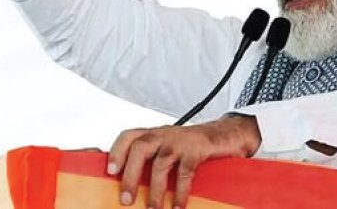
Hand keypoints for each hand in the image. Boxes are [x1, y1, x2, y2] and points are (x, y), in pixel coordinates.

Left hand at [107, 115, 260, 208]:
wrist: (226, 134)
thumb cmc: (194, 145)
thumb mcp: (170, 148)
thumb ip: (153, 159)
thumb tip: (133, 185)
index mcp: (155, 134)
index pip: (129, 136)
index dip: (117, 151)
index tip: (110, 171)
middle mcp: (164, 134)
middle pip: (139, 148)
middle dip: (130, 174)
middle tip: (126, 199)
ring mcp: (180, 141)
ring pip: (160, 163)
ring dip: (154, 189)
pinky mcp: (197, 149)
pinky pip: (184, 172)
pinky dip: (179, 192)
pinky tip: (177, 206)